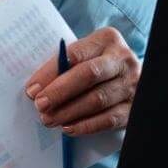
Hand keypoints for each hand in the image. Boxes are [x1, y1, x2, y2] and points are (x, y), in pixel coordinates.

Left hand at [24, 27, 140, 135]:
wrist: (127, 76)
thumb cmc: (96, 63)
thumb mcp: (84, 55)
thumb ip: (64, 64)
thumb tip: (36, 89)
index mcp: (107, 39)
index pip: (75, 54)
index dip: (51, 72)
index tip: (32, 89)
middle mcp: (123, 60)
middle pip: (89, 75)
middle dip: (60, 92)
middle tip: (40, 105)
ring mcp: (132, 84)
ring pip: (98, 99)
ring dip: (69, 112)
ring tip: (49, 119)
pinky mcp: (134, 106)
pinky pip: (110, 119)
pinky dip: (87, 125)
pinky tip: (69, 127)